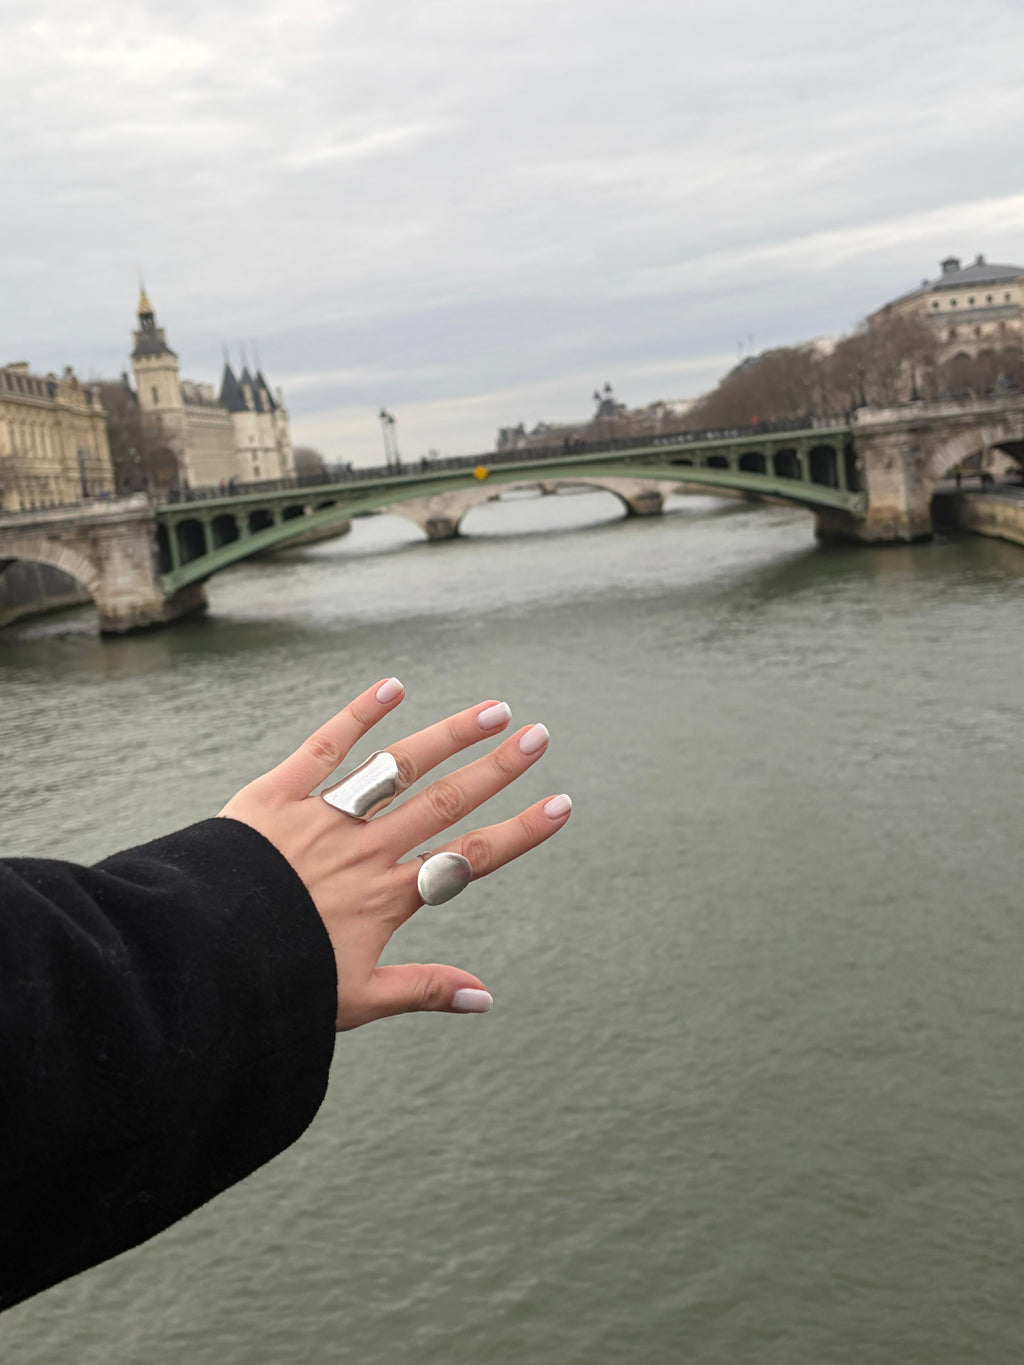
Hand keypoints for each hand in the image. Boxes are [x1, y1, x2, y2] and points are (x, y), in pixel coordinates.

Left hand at [218, 678, 571, 1029]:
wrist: (201, 957)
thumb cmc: (279, 982)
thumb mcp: (358, 999)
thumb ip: (425, 990)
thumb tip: (487, 998)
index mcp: (388, 897)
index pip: (470, 858)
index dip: (521, 832)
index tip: (561, 805)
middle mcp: (367, 850)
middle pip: (445, 801)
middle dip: (497, 769)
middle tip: (539, 735)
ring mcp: (326, 817)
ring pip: (398, 768)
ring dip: (448, 736)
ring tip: (492, 710)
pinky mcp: (279, 795)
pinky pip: (325, 747)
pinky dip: (359, 714)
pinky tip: (394, 685)